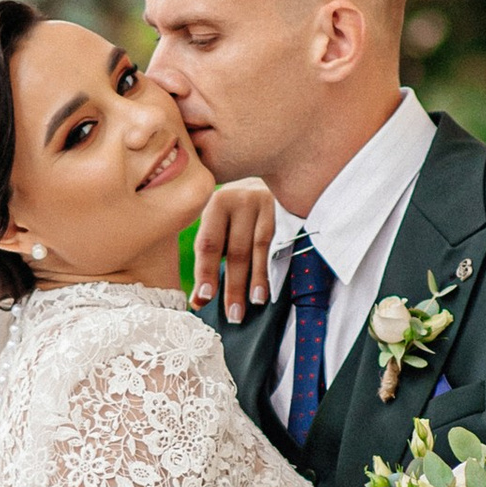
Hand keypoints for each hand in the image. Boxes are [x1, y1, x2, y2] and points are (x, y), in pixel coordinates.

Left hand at [189, 181, 279, 322]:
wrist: (272, 171)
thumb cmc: (239, 211)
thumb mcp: (219, 222)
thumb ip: (209, 255)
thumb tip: (198, 300)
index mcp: (216, 204)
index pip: (209, 244)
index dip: (206, 273)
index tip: (204, 299)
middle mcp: (240, 199)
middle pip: (236, 250)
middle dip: (234, 285)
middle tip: (233, 315)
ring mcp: (266, 203)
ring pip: (260, 248)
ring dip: (257, 280)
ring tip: (254, 304)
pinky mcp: (287, 210)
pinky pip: (280, 244)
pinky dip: (274, 268)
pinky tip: (271, 288)